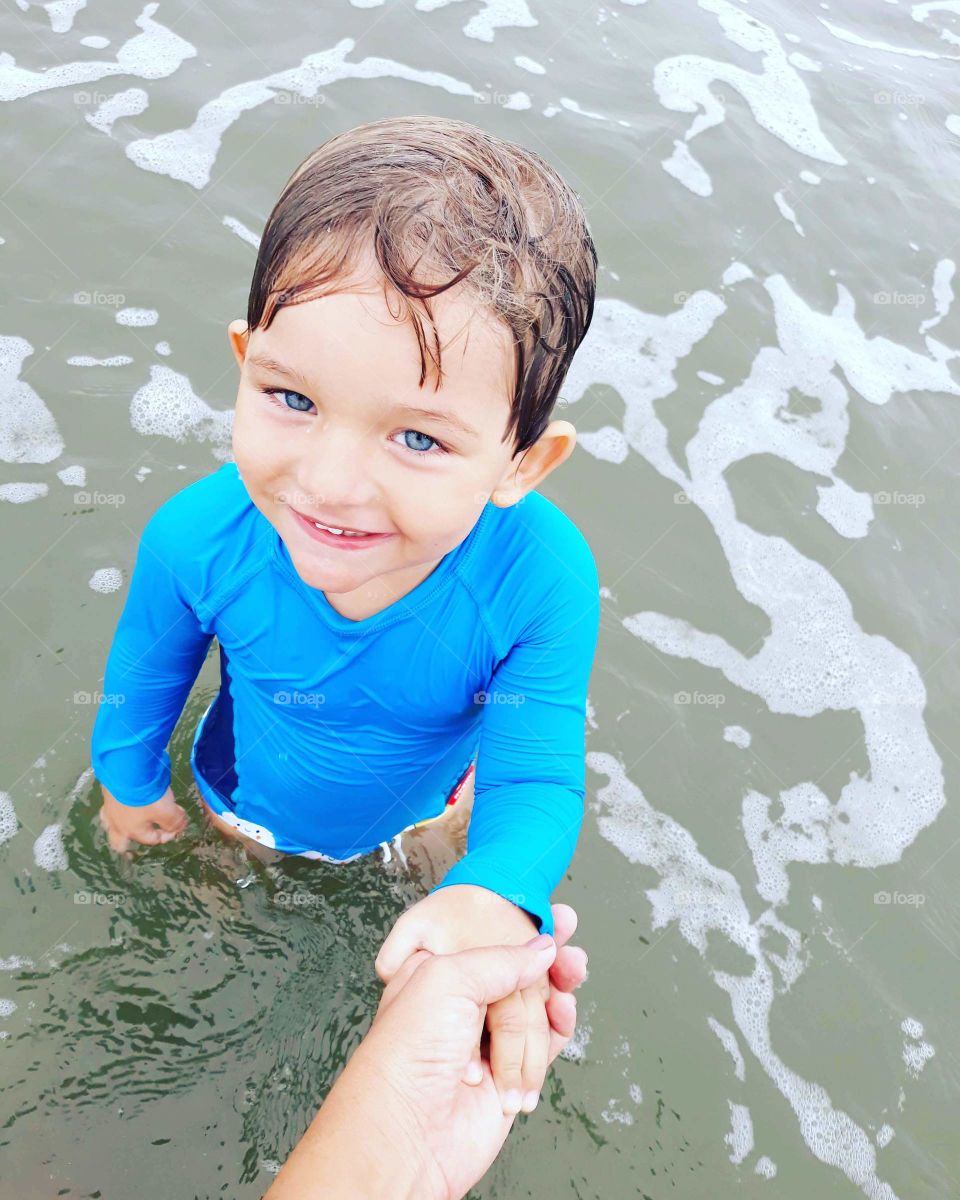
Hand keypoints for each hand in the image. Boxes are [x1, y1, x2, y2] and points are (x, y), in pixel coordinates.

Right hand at [97, 784, 187, 852]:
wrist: (126, 771)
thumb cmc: (147, 796)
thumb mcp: (167, 811)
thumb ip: (174, 822)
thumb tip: (179, 828)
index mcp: (133, 831)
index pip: (153, 839)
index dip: (169, 833)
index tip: (179, 821)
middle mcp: (117, 824)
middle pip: (120, 843)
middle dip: (131, 843)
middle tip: (142, 835)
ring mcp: (109, 810)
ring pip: (111, 826)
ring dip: (122, 826)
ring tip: (130, 821)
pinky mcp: (106, 795)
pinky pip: (109, 808)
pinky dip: (117, 809)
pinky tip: (121, 803)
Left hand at [265, 904, 586, 1199]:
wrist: (408, 1132)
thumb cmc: (407, 1052)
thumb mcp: (447, 979)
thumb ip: (500, 959)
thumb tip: (542, 948)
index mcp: (439, 975)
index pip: (488, 941)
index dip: (521, 927)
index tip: (554, 913)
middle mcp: (462, 1007)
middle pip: (517, 973)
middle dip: (548, 955)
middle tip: (572, 937)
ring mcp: (486, 1042)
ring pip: (537, 1007)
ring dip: (559, 988)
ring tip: (574, 971)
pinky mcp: (509, 1076)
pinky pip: (544, 1045)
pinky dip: (558, 1028)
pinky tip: (564, 1011)